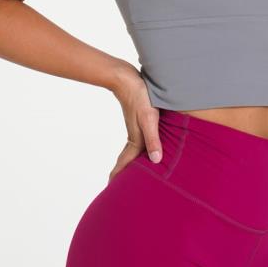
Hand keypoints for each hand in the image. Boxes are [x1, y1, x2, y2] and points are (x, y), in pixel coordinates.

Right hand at [108, 64, 162, 183]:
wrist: (127, 78)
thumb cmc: (140, 97)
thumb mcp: (149, 118)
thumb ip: (153, 139)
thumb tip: (156, 161)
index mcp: (136, 139)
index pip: (125, 163)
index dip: (120, 176)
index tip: (111, 188)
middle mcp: (135, 135)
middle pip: (129, 158)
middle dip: (125, 172)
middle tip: (121, 186)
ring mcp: (136, 127)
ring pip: (135, 149)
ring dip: (133, 160)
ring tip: (135, 171)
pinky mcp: (140, 119)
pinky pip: (141, 139)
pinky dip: (141, 148)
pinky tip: (147, 146)